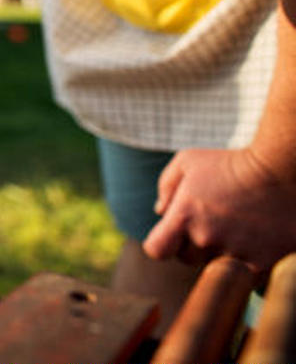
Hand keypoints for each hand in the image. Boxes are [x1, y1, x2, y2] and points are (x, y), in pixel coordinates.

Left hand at [143, 146, 295, 271]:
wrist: (282, 172)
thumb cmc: (232, 163)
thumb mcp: (188, 162)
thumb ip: (167, 187)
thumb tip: (161, 211)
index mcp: (184, 216)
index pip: (157, 250)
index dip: (162, 243)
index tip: (173, 234)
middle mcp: (207, 239)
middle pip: (188, 258)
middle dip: (193, 244)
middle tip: (213, 223)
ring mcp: (235, 253)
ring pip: (216, 268)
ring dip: (221, 254)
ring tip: (236, 230)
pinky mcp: (263, 264)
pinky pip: (245, 278)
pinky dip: (248, 265)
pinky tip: (254, 243)